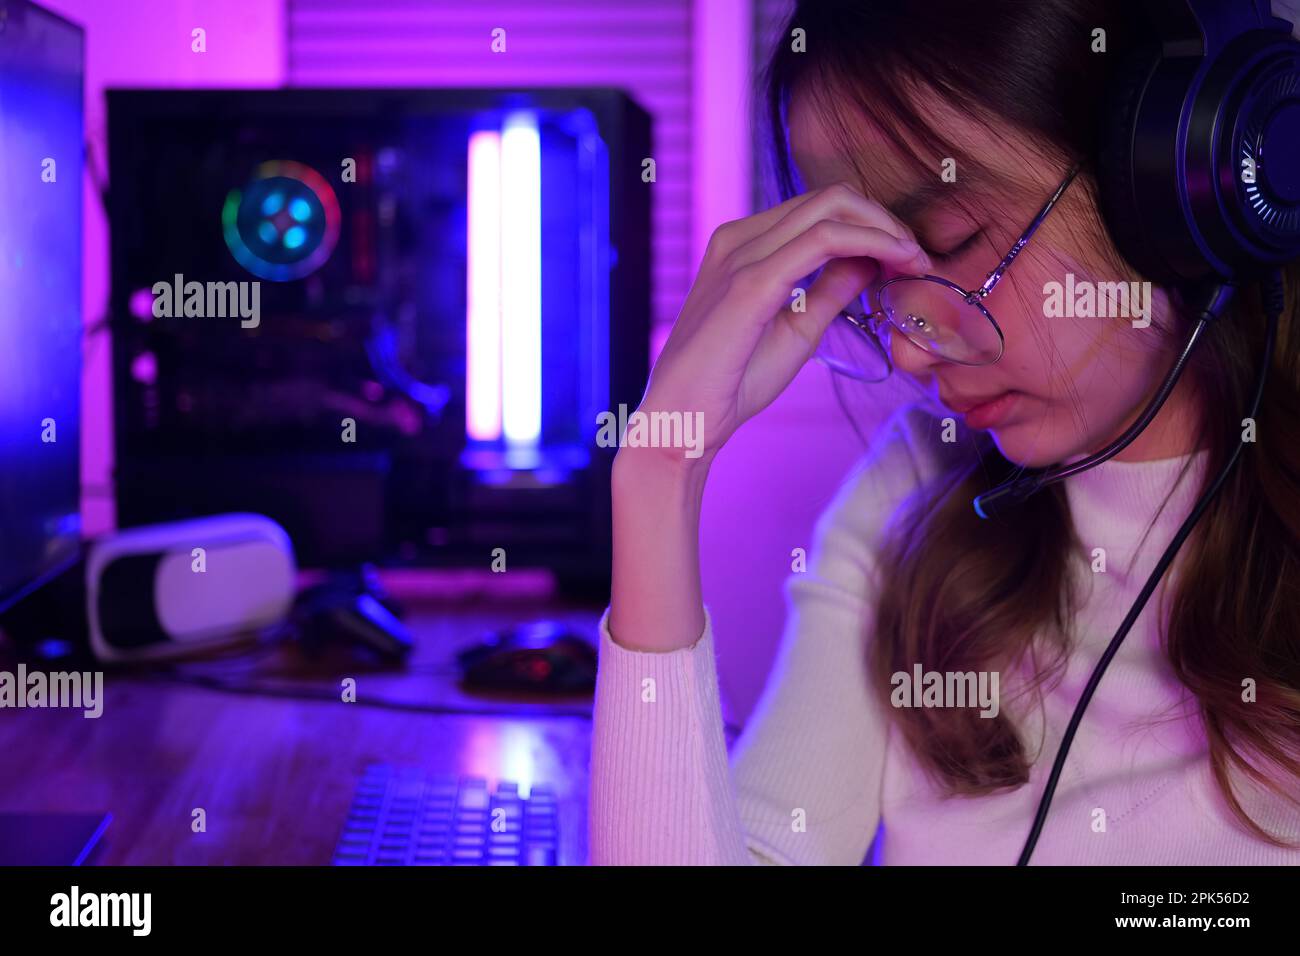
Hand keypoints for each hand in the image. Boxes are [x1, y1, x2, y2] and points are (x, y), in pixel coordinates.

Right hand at [626, 181, 930, 471]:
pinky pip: (823, 240)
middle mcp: (738, 238)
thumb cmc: (730, 384)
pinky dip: (870, 243)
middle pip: (829, 198)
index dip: (872, 225)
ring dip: (884, 229)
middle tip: (917, 257)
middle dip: (884, 220)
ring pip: (830, 208)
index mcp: (742, 246)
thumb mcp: (796, 329)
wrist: (683, 422)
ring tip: (914, 261)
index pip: (819, 210)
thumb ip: (830, 290)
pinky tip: (898, 263)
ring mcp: (741, 255)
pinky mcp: (751, 283)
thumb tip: (872, 260)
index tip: (907, 259)